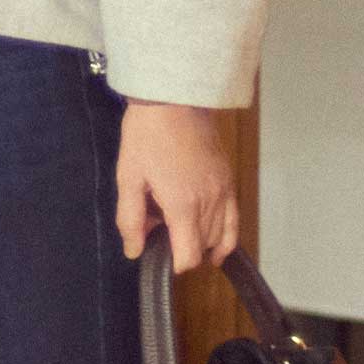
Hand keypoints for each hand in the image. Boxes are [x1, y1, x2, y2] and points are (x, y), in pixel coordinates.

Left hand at [114, 99, 239, 273]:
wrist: (173, 98)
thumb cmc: (146, 136)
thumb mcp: (128, 178)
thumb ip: (130, 219)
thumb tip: (135, 251)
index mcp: (183, 205)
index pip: (189, 256)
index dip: (175, 265)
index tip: (162, 259)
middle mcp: (209, 202)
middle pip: (203, 248)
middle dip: (183, 249)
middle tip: (162, 234)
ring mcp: (223, 191)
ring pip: (219, 236)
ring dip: (201, 243)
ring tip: (182, 234)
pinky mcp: (229, 180)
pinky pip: (235, 220)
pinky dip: (226, 238)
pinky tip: (217, 250)